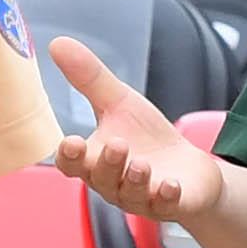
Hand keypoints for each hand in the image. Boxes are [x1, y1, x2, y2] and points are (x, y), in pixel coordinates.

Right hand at [43, 41, 224, 227]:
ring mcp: (142, 198)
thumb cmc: (146, 139)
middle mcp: (113, 184)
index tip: (70, 142)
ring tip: (141, 164)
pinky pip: (165, 205)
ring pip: (131, 194)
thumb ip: (90, 78)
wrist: (188, 170)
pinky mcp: (170, 205)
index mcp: (95, 161)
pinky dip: (167, 196)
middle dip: (108, 164)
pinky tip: (170, 185)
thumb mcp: (121, 103)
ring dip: (136, 179)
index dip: (69, 156)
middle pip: (102, 180)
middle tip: (117, 145)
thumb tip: (58, 43)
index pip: (72, 164)